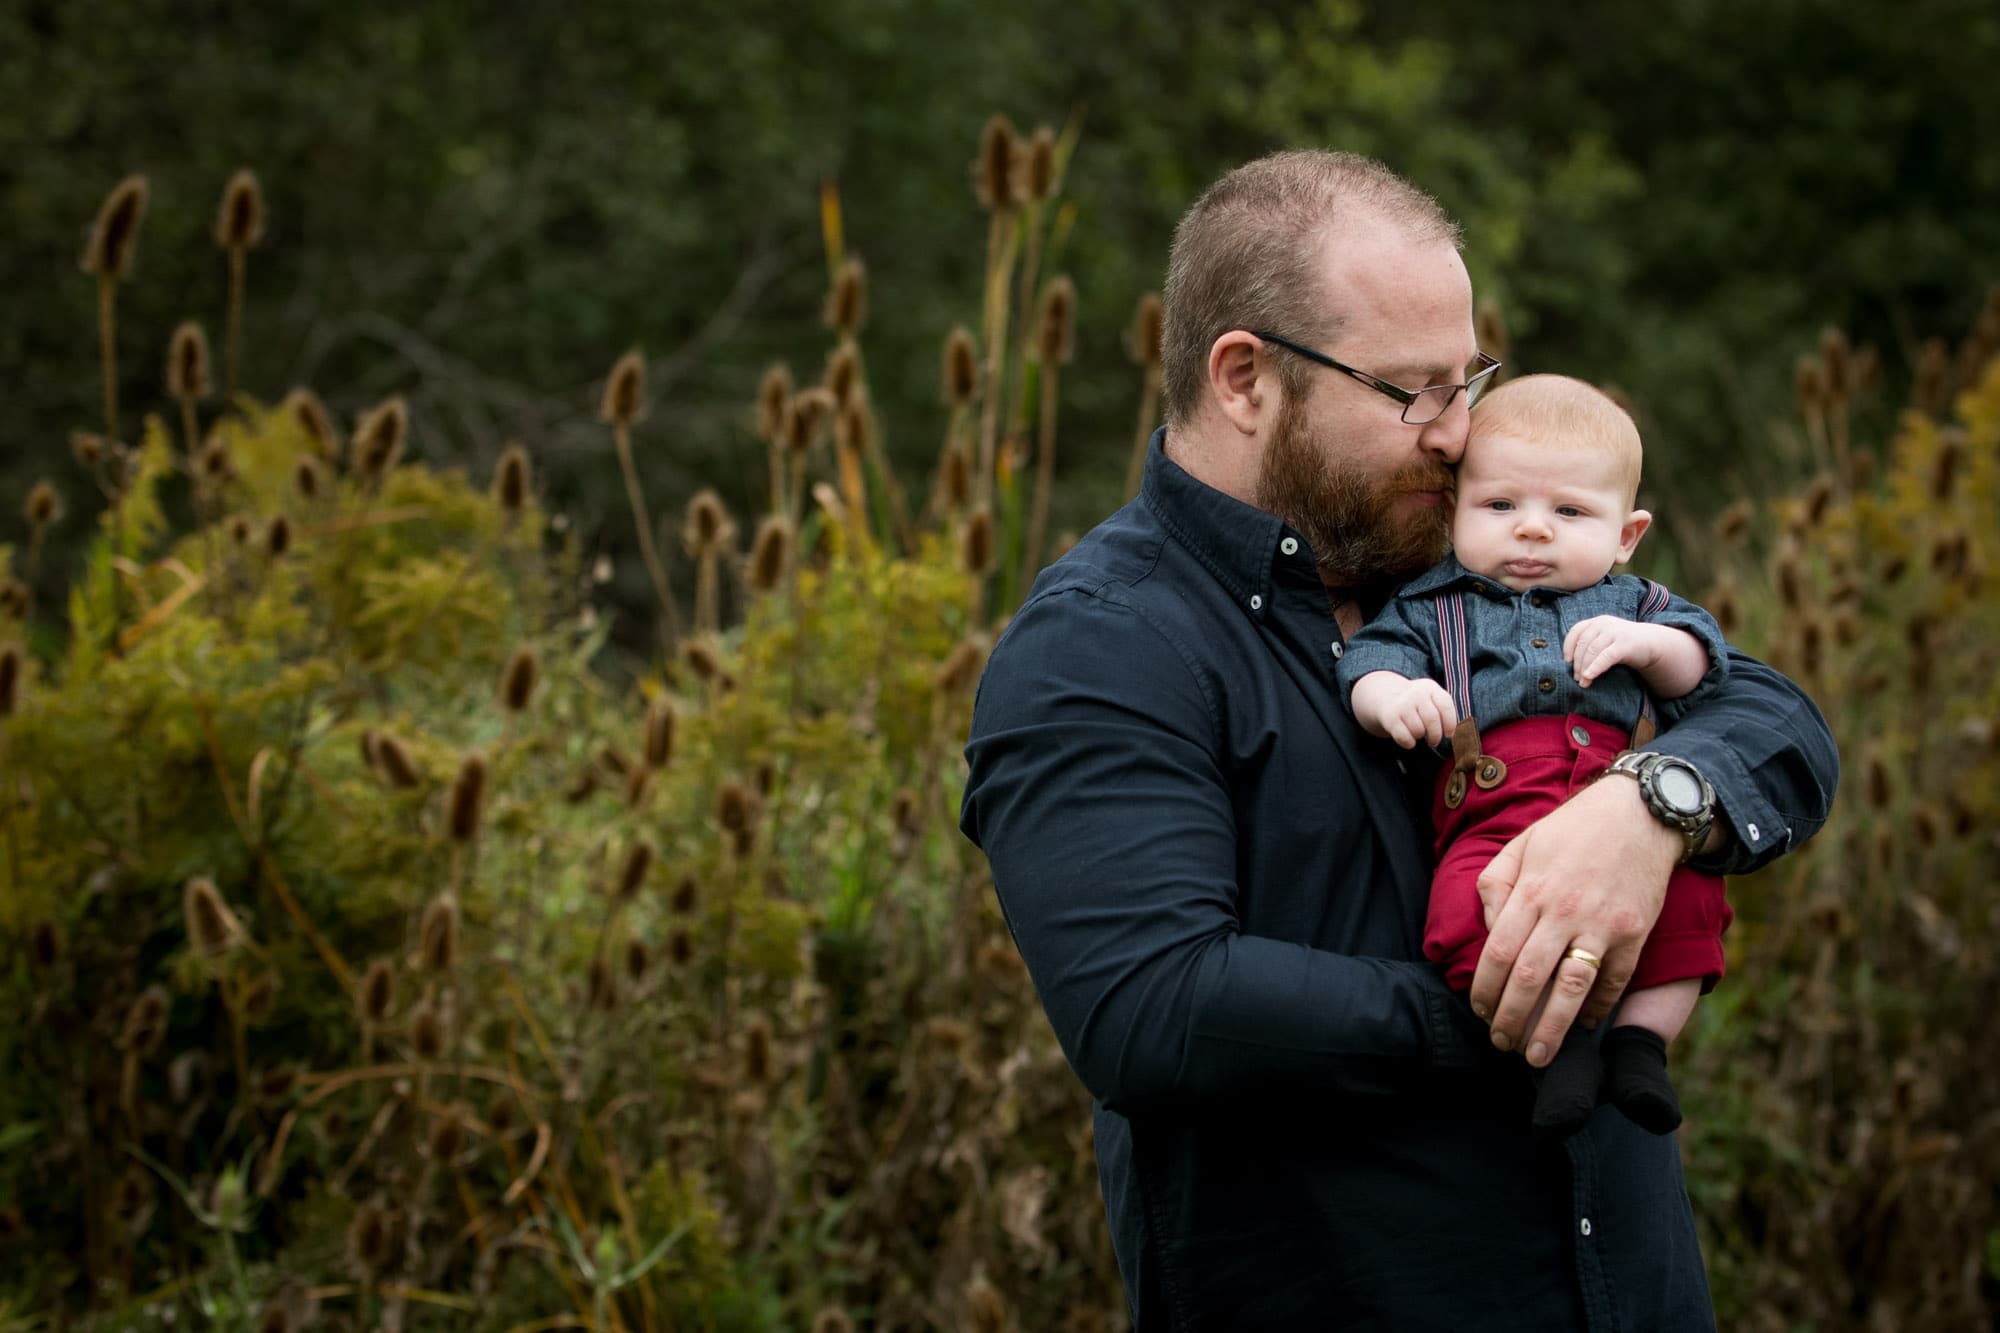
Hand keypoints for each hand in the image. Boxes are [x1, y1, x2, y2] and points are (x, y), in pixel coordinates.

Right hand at [1350, 672, 1457, 748]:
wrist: (1385, 696)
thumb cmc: (1416, 703)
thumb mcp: (1430, 698)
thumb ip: (1442, 710)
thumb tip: (1451, 733)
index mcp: (1430, 687)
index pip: (1445, 705)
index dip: (1450, 723)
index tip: (1449, 734)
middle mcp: (1416, 693)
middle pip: (1432, 720)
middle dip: (1435, 736)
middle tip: (1433, 741)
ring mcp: (1402, 704)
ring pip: (1418, 730)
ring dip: (1419, 737)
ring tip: (1417, 733)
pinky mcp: (1390, 717)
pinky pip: (1405, 737)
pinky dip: (1409, 743)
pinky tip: (1409, 741)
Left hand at [1469, 776, 1680, 1065]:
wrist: (1638, 813)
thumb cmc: (1572, 830)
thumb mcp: (1522, 845)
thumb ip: (1495, 885)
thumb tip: (1488, 929)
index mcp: (1532, 890)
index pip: (1499, 951)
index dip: (1485, 988)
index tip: (1480, 1011)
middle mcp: (1565, 911)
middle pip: (1529, 977)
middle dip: (1511, 1018)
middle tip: (1502, 1043)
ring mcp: (1602, 924)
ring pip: (1571, 988)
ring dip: (1551, 1028)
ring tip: (1536, 1056)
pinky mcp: (1635, 933)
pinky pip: (1613, 981)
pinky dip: (1599, 1009)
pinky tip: (1585, 1027)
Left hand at [1564, 616, 1666, 687]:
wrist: (1652, 642)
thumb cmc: (1623, 644)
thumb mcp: (1605, 639)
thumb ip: (1590, 644)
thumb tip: (1570, 664)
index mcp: (1596, 622)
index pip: (1576, 631)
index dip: (1568, 646)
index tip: (1567, 661)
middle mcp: (1603, 624)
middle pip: (1583, 644)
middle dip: (1577, 663)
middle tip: (1575, 678)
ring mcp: (1614, 632)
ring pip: (1592, 651)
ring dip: (1584, 669)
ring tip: (1583, 682)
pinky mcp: (1624, 644)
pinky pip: (1605, 657)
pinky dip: (1595, 668)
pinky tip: (1589, 677)